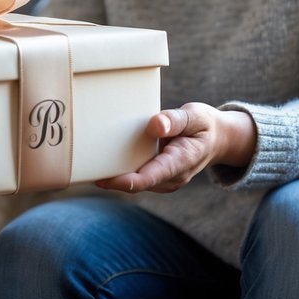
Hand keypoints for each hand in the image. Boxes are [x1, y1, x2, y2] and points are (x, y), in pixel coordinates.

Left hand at [95, 103, 256, 193]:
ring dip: (113, 175)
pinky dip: (120, 169)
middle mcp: (171, 177)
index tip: (103, 178)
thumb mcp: (195, 116)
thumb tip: (155, 125)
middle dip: (111, 178)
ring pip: (134, 181)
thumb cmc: (204, 125)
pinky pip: (137, 176)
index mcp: (180, 162)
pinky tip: (101, 159)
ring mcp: (164, 179)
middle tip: (81, 167)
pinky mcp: (158, 175)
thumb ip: (176, 120)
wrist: (217, 140)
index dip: (125, 181)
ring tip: (84, 163)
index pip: (150, 178)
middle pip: (136, 183)